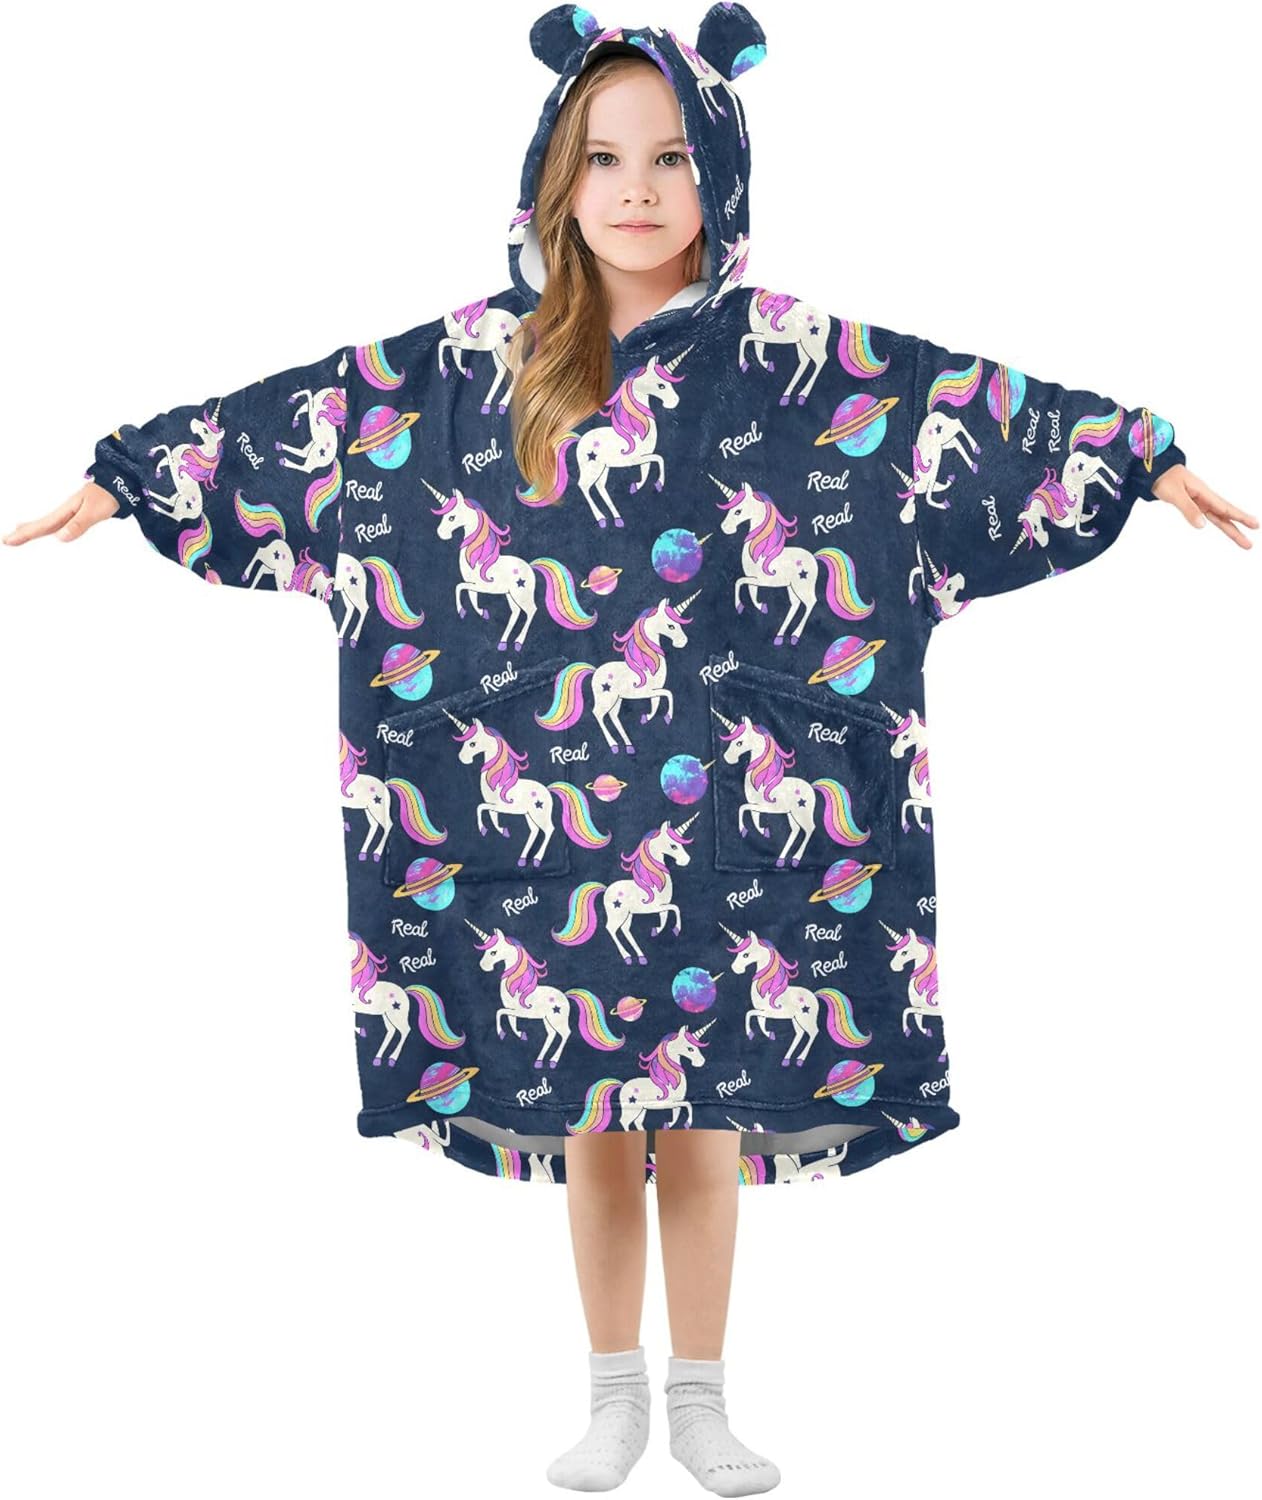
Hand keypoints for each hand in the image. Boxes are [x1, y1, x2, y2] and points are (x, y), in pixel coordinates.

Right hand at [3, 482, 119, 545]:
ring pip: (47, 523)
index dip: (26, 534)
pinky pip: (57, 522)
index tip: (9, 540)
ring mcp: (70, 512)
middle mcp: (65, 511)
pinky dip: (46, 527)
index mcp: (66, 511)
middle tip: (6, 540)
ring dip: (32, 529)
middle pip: (40, 524)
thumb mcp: (94, 511)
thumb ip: (78, 525)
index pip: (42, 525)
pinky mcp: (77, 514)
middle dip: (24, 532)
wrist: (119, 485)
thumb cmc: (108, 497)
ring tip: (18, 534)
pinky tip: (46, 530)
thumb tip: (60, 537)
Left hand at [1151, 463, 1256, 547]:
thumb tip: (1202, 525)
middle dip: (1237, 529)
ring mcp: (1200, 500)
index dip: (1239, 517)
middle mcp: (1205, 497)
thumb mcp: (1175, 494)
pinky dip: (1220, 520)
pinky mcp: (1194, 503)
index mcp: (1203, 493)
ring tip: (1242, 540)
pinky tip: (1226, 525)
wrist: (1156, 469)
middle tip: (1249, 544)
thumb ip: (1188, 509)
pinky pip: (1210, 514)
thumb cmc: (1164, 479)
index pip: (1225, 508)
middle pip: (1225, 516)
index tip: (1254, 525)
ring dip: (1230, 528)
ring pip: (1219, 517)